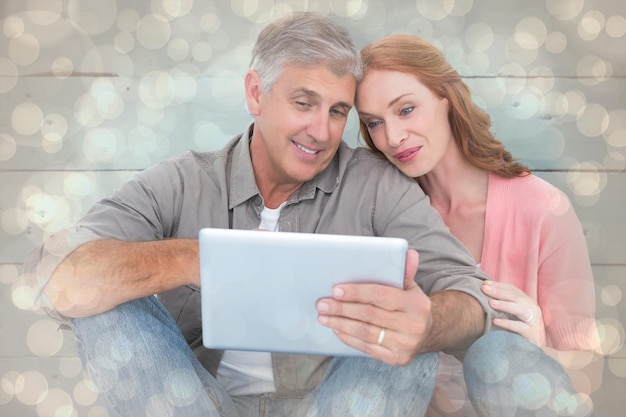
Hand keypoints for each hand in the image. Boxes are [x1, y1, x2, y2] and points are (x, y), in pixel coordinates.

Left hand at [315, 249, 431, 364]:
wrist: (428, 332)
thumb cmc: (410, 305)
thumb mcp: (410, 287)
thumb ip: (404, 271)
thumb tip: (408, 253)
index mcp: (415, 303)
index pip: (380, 295)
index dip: (356, 292)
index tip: (335, 290)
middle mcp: (412, 325)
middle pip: (369, 315)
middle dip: (342, 309)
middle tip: (322, 304)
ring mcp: (405, 344)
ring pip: (365, 332)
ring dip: (340, 324)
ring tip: (324, 317)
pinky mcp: (397, 359)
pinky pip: (367, 348)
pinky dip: (349, 338)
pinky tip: (337, 329)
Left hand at [481, 280, 545, 345]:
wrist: (529, 350)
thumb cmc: (516, 328)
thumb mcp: (510, 313)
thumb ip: (501, 302)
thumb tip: (484, 288)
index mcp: (526, 301)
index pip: (512, 289)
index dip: (498, 286)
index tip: (484, 284)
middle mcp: (532, 309)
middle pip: (516, 297)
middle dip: (499, 292)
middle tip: (484, 289)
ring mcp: (533, 321)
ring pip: (521, 309)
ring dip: (505, 305)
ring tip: (491, 303)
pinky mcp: (532, 334)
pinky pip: (520, 327)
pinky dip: (507, 323)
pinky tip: (495, 321)